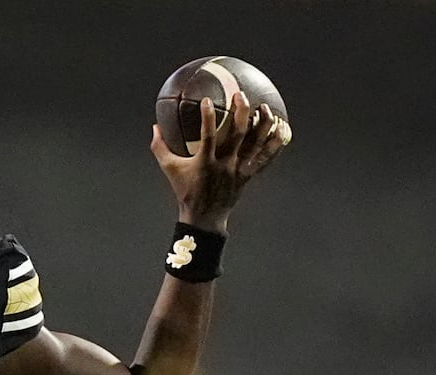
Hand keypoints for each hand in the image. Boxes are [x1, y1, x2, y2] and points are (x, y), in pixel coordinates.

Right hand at [152, 92, 291, 233]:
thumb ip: (160, 147)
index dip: (207, 118)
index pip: (208, 136)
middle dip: (241, 112)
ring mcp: (239, 169)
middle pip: (238, 134)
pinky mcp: (248, 175)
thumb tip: (155, 126)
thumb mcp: (169, 169)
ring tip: (264, 108)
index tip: (206, 100)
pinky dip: (275, 143)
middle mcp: (225, 164)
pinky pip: (265, 157)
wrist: (204, 217)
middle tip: (240, 95)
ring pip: (256, 143)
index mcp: (205, 162)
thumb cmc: (185, 190)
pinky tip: (280, 128)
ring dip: (263, 124)